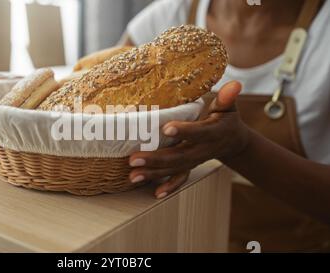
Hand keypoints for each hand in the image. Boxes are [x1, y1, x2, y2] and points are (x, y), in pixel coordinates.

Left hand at [129, 81, 248, 198]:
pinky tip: (154, 193)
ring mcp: (195, 161)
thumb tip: (234, 84)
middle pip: (179, 156)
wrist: (232, 141)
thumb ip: (226, 98)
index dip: (184, 131)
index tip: (166, 128)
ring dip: (153, 174)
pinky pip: (179, 178)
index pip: (198, 132)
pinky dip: (168, 187)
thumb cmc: (225, 118)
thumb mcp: (227, 107)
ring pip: (174, 169)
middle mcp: (203, 150)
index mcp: (213, 132)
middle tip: (134, 159)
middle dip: (156, 159)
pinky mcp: (189, 166)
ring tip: (133, 175)